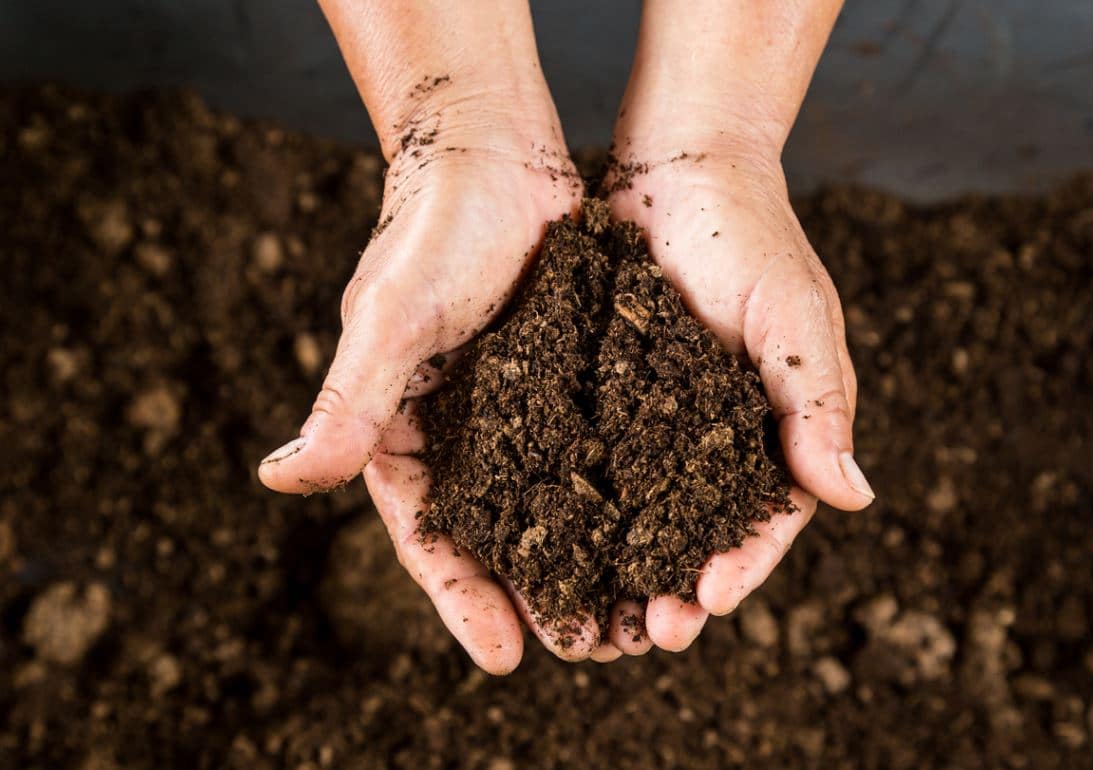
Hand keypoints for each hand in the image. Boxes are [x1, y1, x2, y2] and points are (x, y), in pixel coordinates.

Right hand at [257, 73, 604, 669]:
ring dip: (588, 559)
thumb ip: (347, 403)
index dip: (463, 599)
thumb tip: (279, 480)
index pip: (429, 535)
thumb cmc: (431, 231)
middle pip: (498, 535)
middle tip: (587, 650)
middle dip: (536, 596)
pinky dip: (621, 493)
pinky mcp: (566, 380)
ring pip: (554, 503)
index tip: (505, 659)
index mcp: (403, 431)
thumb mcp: (392, 320)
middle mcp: (461, 432)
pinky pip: (594, 449)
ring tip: (631, 614)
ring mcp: (518, 409)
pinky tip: (661, 529)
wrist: (492, 151)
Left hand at [600, 138, 874, 655]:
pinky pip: (590, 462)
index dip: (742, 563)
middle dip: (677, 586)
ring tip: (598, 616)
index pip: (767, 516)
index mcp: (773, 428)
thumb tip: (854, 497)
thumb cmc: (750, 236)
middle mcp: (714, 436)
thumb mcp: (793, 316)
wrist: (678, 169)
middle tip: (647, 633)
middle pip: (699, 532)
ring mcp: (656, 421)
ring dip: (623, 568)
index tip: (709, 602)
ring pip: (641, 514)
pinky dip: (577, 509)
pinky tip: (548, 545)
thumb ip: (816, 402)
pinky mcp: (604, 397)